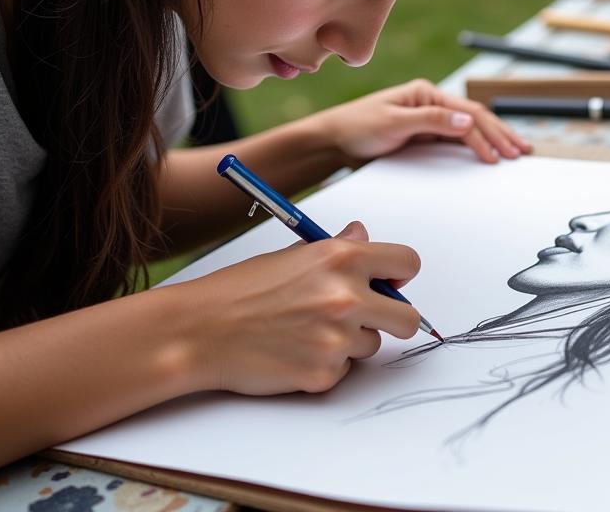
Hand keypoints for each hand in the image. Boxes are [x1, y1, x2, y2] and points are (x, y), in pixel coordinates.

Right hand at [178, 221, 421, 394]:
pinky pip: (344, 371)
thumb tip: (364, 235)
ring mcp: (337, 339)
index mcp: (342, 257)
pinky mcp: (323, 374)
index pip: (408, 263)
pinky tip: (293, 352)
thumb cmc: (243, 289)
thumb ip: (339, 247)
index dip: (400, 275)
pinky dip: (325, 364)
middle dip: (394, 319)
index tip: (390, 282)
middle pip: (409, 318)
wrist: (201, 330)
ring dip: (350, 341)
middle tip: (368, 319)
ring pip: (372, 345)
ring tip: (307, 330)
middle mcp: (347, 296)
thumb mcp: (294, 254)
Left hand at [313, 79, 532, 165]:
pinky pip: (456, 140)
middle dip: (499, 134)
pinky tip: (490, 153)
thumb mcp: (393, 122)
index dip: (486, 134)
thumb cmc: (356, 126)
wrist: (332, 142)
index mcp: (425, 93)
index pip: (465, 113)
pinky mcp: (424, 136)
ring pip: (469, 129)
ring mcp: (429, 120)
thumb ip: (430, 121)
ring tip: (515, 151)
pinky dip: (476, 146)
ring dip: (493, 139)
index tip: (498, 154)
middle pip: (474, 117)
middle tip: (520, 151)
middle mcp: (430, 103)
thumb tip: (466, 119)